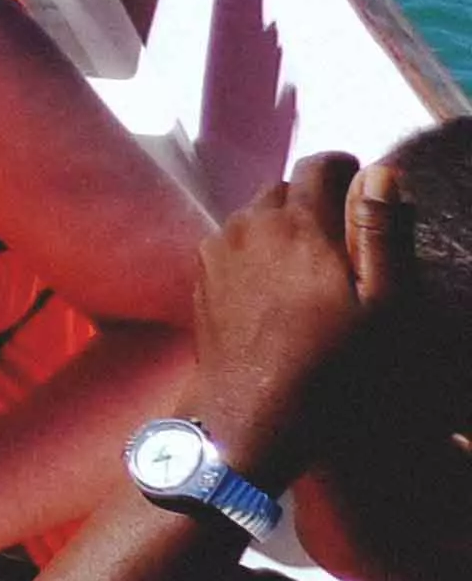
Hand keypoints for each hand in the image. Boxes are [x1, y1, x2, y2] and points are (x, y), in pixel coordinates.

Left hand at [195, 151, 396, 484]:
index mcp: (297, 226)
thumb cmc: (330, 367)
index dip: (344, 167)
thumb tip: (380, 171)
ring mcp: (218, 248)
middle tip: (343, 241)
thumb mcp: (380, 307)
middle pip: (284, 188)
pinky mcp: (200, 274)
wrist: (251, 415)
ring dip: (283, 225)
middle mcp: (249, 225)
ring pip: (255, 213)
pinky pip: (232, 241)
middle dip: (314, 200)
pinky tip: (276, 287)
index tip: (362, 184)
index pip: (317, 165)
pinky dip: (256, 248)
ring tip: (311, 268)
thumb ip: (380, 233)